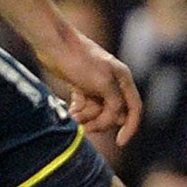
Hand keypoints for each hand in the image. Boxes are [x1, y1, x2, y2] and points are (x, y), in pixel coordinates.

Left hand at [35, 30, 141, 144]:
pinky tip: (70, 112)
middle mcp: (112, 82)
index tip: (119, 143)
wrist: (52, 43)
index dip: (130, 128)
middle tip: (83, 126)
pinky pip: (84, 105)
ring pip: (97, 111)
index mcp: (123, 79)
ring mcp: (96, 84)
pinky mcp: (80, 84)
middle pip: (114, 113)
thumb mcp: (102, 83)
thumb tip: (119, 119)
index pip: (134, 109)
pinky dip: (79, 111)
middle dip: (100, 122)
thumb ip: (115, 103)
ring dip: (87, 118)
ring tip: (73, 118)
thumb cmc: (79, 61)